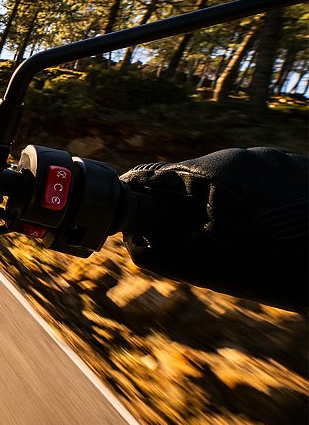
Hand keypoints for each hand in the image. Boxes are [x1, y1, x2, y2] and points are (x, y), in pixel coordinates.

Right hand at [120, 147, 307, 310]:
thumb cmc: (277, 268)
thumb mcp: (202, 265)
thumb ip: (152, 250)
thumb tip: (133, 237)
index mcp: (215, 171)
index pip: (157, 176)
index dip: (143, 199)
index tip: (138, 219)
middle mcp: (247, 155)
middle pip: (195, 179)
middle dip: (190, 210)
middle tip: (204, 246)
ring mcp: (281, 160)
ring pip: (233, 182)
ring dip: (228, 208)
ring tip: (247, 245)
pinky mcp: (305, 171)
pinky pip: (267, 185)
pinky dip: (261, 208)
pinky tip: (274, 236)